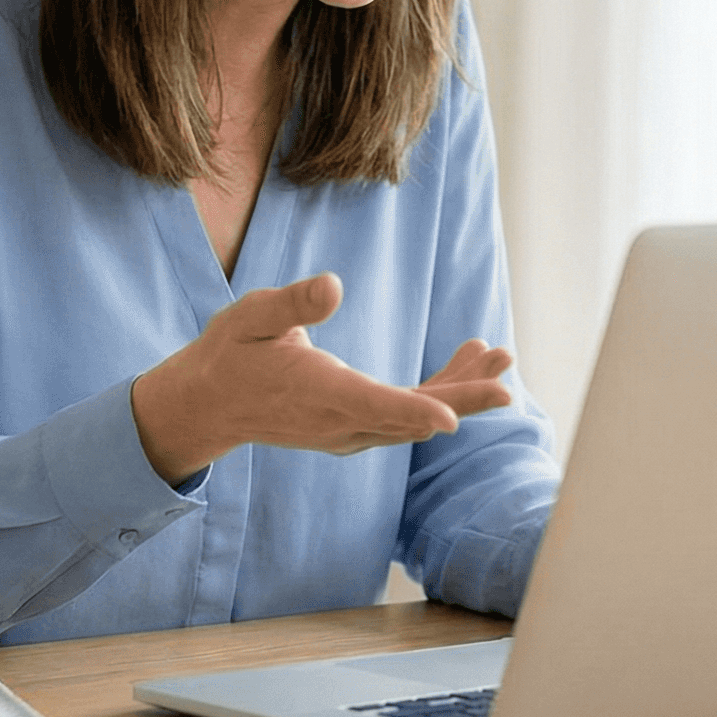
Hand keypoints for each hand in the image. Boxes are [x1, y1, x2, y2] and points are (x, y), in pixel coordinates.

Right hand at [130, 273, 515, 483]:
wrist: (211, 404)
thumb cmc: (232, 352)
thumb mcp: (252, 317)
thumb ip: (293, 305)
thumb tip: (332, 285)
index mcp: (320, 394)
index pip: (375, 406)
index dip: (417, 410)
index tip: (454, 418)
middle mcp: (341, 423)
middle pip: (412, 416)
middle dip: (464, 396)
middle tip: (506, 373)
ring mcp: (350, 431)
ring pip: (416, 417)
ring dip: (460, 389)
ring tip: (498, 354)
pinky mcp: (355, 428)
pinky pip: (405, 416)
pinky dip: (438, 393)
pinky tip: (464, 361)